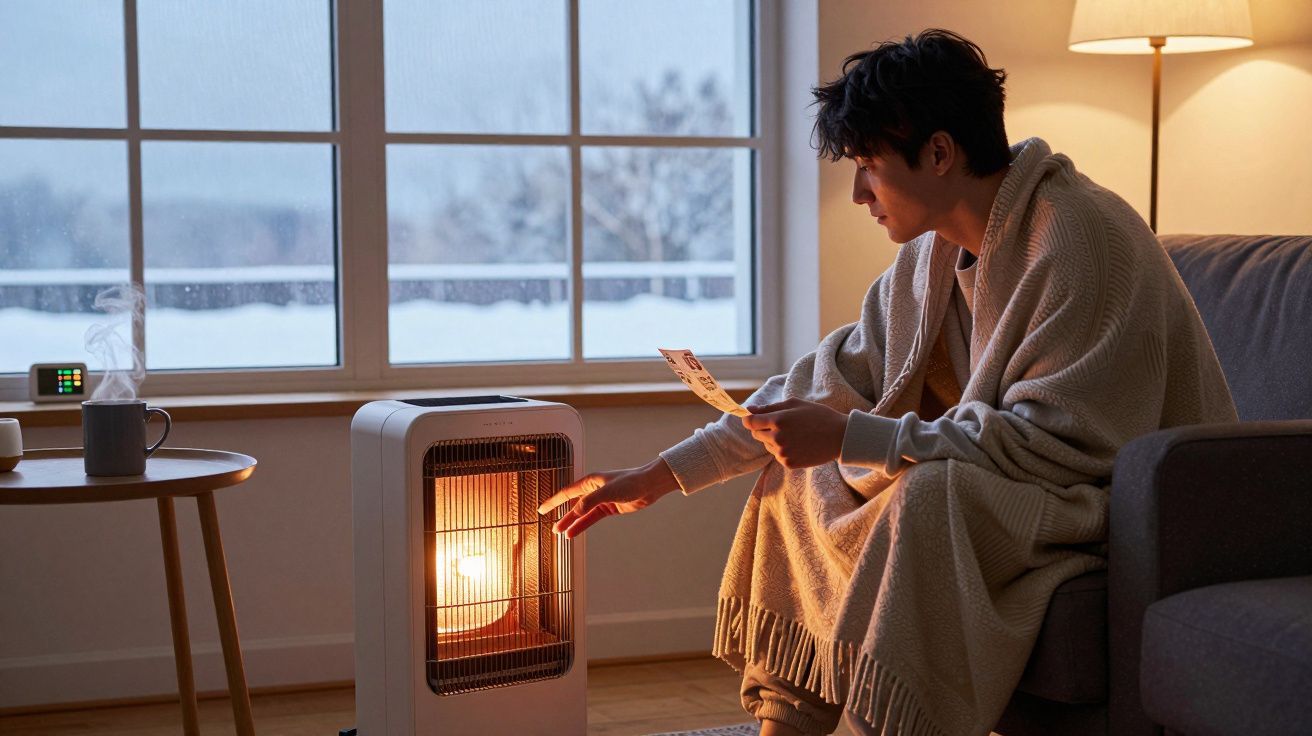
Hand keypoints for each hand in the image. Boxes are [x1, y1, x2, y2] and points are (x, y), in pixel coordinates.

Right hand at [536, 458, 679, 537]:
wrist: (649, 485)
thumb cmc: (631, 482)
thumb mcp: (609, 491)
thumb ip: (590, 501)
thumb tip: (576, 510)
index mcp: (590, 481)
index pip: (566, 493)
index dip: (553, 502)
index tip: (541, 509)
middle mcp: (593, 490)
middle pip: (572, 504)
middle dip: (560, 515)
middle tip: (550, 526)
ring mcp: (600, 500)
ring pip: (581, 513)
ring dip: (571, 522)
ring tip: (559, 533)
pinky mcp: (608, 508)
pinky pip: (591, 518)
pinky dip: (583, 525)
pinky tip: (574, 532)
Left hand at [741, 397, 847, 469]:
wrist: (839, 437)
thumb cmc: (818, 416)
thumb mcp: (794, 404)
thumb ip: (769, 407)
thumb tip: (748, 409)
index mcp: (777, 420)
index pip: (749, 422)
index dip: (749, 419)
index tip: (753, 418)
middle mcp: (777, 437)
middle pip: (756, 434)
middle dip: (763, 429)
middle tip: (781, 425)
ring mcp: (782, 452)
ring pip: (766, 445)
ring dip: (773, 440)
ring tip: (793, 435)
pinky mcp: (788, 463)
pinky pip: (777, 455)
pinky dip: (783, 450)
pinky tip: (798, 444)